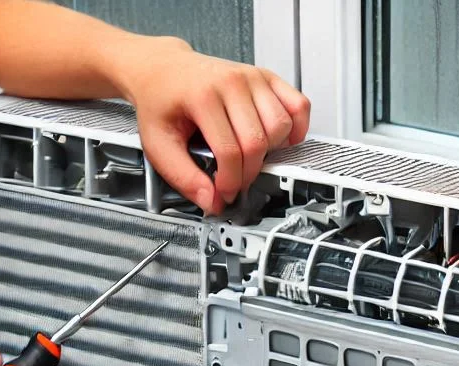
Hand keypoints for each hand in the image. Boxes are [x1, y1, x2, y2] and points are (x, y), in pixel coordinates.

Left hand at [115, 38, 309, 213]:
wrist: (164, 71)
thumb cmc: (162, 103)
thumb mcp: (159, 146)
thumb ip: (185, 178)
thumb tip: (212, 203)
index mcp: (203, 96)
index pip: (230, 152)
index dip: (231, 182)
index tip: (224, 192)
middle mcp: (232, 82)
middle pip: (259, 142)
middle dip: (249, 173)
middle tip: (236, 180)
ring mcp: (252, 77)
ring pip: (282, 126)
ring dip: (272, 152)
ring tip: (251, 158)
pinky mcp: (266, 77)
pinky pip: (298, 105)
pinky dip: (296, 128)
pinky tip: (280, 140)